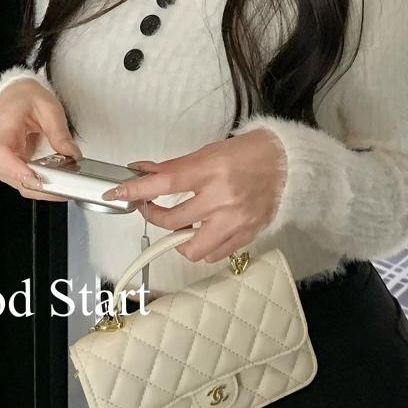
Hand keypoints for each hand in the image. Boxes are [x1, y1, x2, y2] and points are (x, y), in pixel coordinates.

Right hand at [0, 78, 82, 202]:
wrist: (14, 94)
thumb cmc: (26, 98)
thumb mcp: (48, 107)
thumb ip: (59, 132)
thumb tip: (72, 154)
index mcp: (5, 128)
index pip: (2, 154)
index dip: (16, 169)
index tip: (35, 176)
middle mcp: (0, 148)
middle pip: (10, 175)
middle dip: (36, 185)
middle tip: (61, 187)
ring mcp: (6, 159)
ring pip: (17, 182)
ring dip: (39, 188)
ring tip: (63, 187)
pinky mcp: (14, 164)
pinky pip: (24, 180)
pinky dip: (39, 184)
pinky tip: (56, 183)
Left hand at [108, 129, 285, 263]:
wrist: (289, 164)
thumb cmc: (251, 153)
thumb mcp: (209, 152)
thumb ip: (175, 167)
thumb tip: (144, 172)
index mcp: (212, 171)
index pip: (164, 183)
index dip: (136, 190)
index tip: (118, 193)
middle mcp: (222, 199)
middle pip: (172, 220)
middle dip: (152, 214)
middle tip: (149, 205)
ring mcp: (235, 221)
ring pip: (191, 248)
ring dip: (178, 239)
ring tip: (179, 224)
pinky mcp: (246, 236)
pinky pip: (214, 255)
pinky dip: (202, 246)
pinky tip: (203, 231)